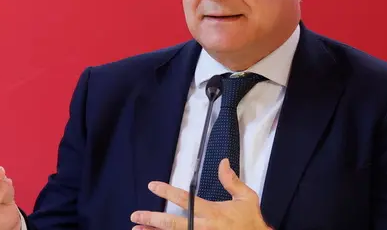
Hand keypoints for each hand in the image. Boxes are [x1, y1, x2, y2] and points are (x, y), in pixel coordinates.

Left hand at [131, 159, 270, 229]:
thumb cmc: (251, 221)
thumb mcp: (246, 197)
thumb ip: (231, 181)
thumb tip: (222, 162)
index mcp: (212, 212)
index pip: (185, 199)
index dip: (166, 192)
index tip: (152, 186)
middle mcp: (203, 228)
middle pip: (171, 224)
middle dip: (151, 219)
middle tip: (135, 216)